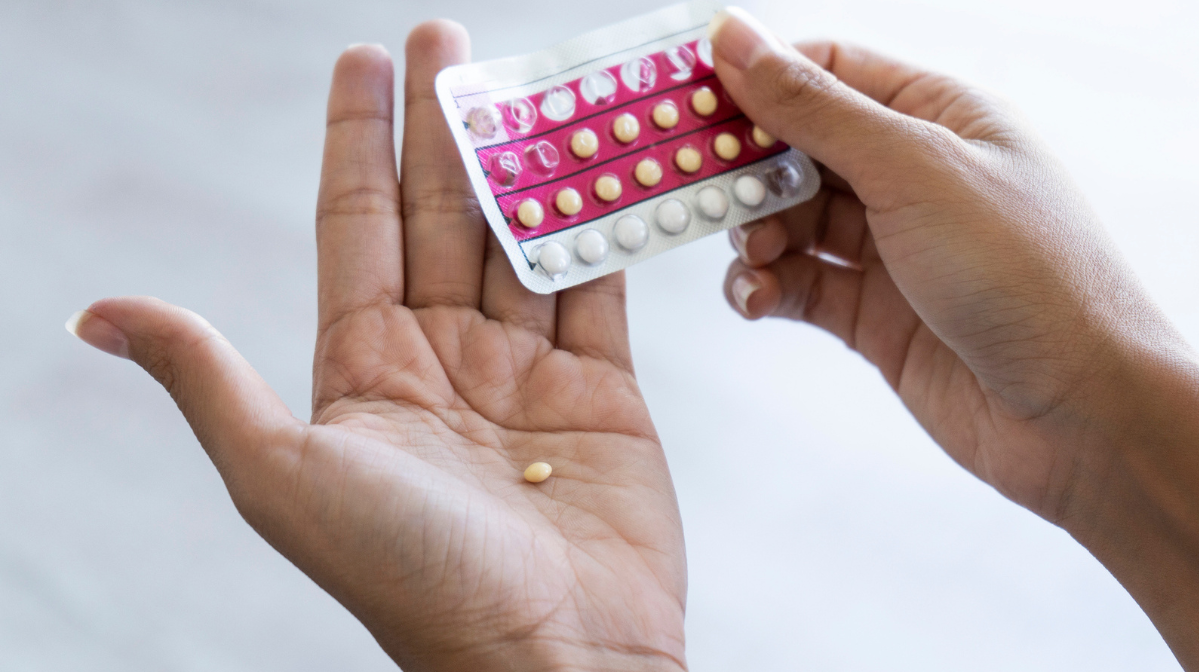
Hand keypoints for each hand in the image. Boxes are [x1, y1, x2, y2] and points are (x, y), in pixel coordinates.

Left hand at [65, 23, 684, 671]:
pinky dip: (604, 225)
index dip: (358, 141)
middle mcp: (444, 359)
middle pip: (444, 216)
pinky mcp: (606, 390)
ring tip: (530, 81)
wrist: (551, 658)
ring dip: (528, 161)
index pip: (359, 226)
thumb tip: (96, 311)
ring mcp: (527, 372)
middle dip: (445, 126)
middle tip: (447, 38)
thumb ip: (208, 377)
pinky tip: (602, 166)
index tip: (365, 58)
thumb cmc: (411, 578)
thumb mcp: (283, 474)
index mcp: (365, 369)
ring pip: (525, 240)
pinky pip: (601, 286)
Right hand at [709, 8, 1198, 668]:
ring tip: (749, 253)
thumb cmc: (1027, 274)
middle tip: (693, 186)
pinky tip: (755, 297)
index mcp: (937, 116)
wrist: (1080, 415)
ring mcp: (891, 249)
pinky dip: (763, 288)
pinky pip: (797, 284)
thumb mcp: (912, 169)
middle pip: (797, 147)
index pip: (827, 71)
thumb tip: (736, 39)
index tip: (687, 99)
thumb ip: (814, 108)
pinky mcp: (872, 315)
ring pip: (788, 220)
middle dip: (743, 166)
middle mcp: (911, 176)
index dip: (755, 78)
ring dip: (752, 233)